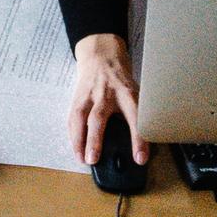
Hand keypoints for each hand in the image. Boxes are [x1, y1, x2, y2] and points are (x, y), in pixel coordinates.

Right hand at [69, 34, 142, 166]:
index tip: (140, 159)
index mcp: (127, 93)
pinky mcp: (77, 97)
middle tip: (94, 160)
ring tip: (81, 158)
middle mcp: (105, 93)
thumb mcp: (135, 92)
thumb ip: (138, 115)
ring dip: (79, 139)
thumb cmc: (121, 81)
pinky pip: (72, 117)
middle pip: (98, 117)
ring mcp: (88, 95)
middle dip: (95, 140)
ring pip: (80, 117)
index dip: (138, 139)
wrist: (101, 56)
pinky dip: (72, 134)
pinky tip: (76, 149)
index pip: (134, 118)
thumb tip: (144, 146)